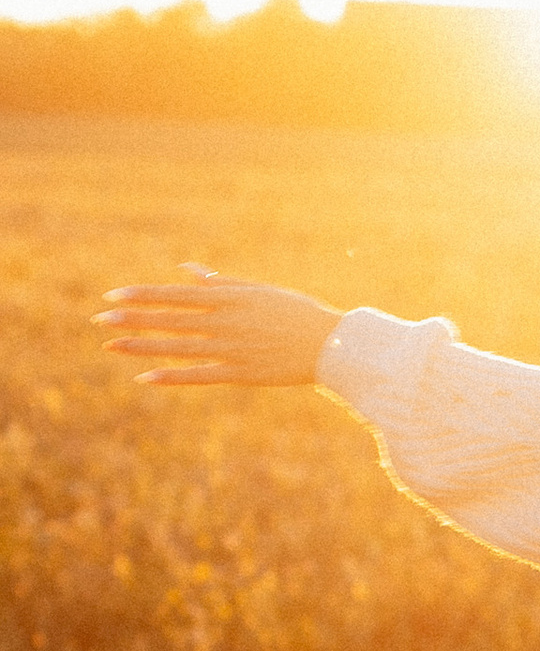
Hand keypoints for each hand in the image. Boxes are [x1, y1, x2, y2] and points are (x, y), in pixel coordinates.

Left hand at [96, 267, 344, 388]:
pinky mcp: (239, 373)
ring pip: (176, 347)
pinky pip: (199, 376)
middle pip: (169, 319)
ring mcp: (230, 349)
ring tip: (111, 347)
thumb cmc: (295, 313)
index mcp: (228, 298)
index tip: (113, 295)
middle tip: (99, 320)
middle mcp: (224, 322)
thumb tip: (186, 272)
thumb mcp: (257, 290)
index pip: (174, 295)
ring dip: (142, 347)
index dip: (142, 295)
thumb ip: (218, 283)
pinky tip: (145, 378)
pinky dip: (171, 377)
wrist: (330, 345)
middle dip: (131, 320)